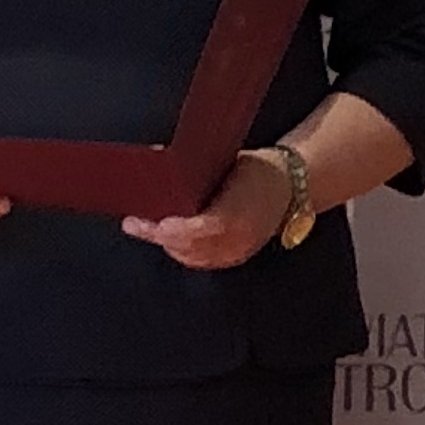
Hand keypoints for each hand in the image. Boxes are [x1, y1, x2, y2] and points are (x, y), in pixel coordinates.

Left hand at [123, 149, 289, 270]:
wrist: (289, 187)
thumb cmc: (257, 171)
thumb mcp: (227, 164)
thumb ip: (193, 172)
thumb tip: (158, 164)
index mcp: (237, 213)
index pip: (201, 229)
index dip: (176, 230)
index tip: (157, 224)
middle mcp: (238, 239)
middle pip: (190, 247)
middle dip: (160, 236)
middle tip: (135, 223)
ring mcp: (237, 252)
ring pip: (192, 257)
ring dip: (168, 244)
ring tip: (144, 228)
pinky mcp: (235, 258)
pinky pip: (202, 261)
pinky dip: (182, 251)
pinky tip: (167, 239)